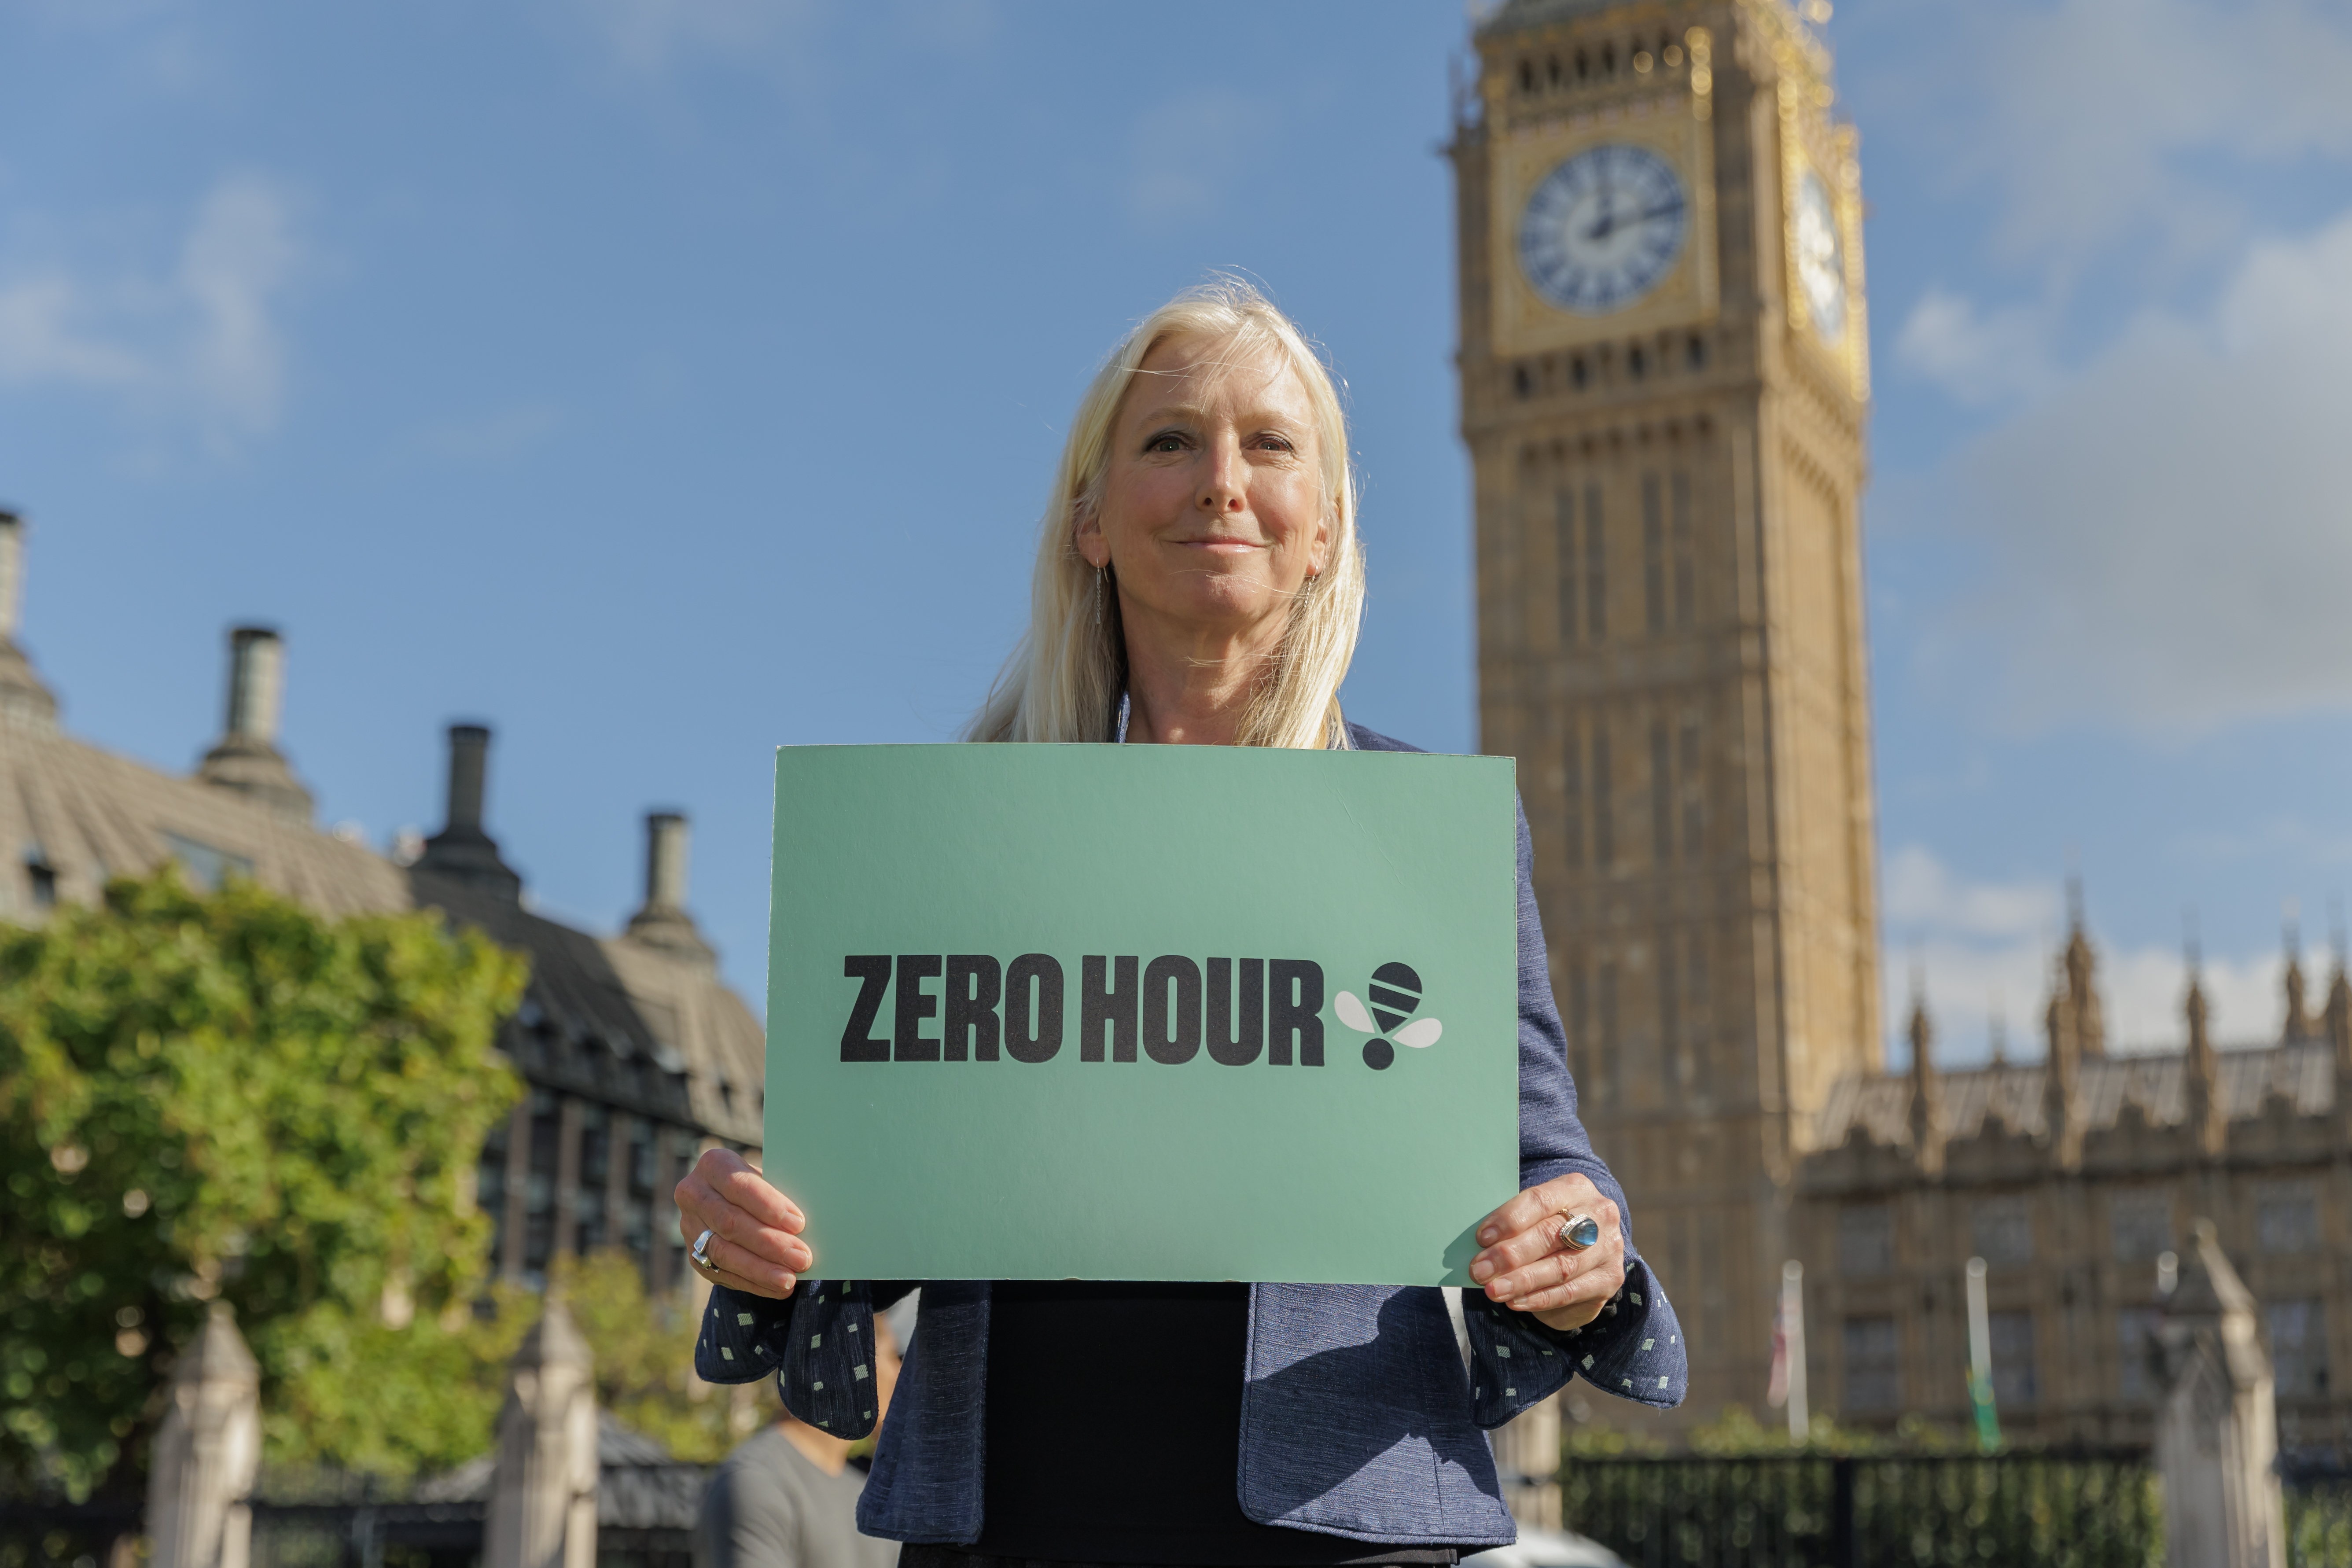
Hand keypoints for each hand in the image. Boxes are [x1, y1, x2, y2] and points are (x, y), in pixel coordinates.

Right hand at [674, 1148, 810, 1298]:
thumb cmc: (761, 1186)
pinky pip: (722, 1274)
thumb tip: (806, 1224)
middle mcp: (693, 1194)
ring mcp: (689, 1227)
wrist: (730, 1199)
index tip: (798, 1223)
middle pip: (730, 1222)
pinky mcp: (693, 1256)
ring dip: (760, 1269)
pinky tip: (777, 1289)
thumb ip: (781, 1194)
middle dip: (769, 1243)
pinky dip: (753, 1283)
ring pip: (723, 1252)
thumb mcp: (768, 1177)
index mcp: (714, 1164)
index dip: (768, 1205)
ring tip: (789, 1280)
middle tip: (802, 1258)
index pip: (738, 1185)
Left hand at [1468, 1173, 1626, 1332]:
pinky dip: (1539, 1298)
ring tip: (1493, 1290)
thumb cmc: (1550, 1228)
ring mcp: (1608, 1247)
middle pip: (1550, 1234)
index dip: (1509, 1219)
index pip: (1540, 1200)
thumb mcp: (1537, 1215)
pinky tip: (1515, 1302)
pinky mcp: (1610, 1278)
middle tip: (1479, 1270)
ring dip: (1521, 1281)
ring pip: (1560, 1267)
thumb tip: (1480, 1245)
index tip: (1481, 1238)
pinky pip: (1570, 1291)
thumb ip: (1515, 1223)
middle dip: (1510, 1255)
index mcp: (1575, 1187)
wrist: (1589, 1252)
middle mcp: (1598, 1213)